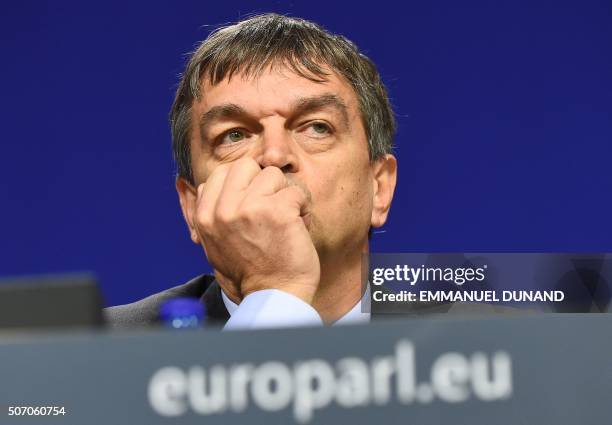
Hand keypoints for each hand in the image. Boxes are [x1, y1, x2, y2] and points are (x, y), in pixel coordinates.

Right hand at [191, 158, 320, 303]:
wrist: (274, 297)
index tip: (253, 208)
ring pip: (273, 175)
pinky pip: (296, 191)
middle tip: (271, 209)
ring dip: (285, 195)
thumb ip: (205, 212)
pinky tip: (299, 227)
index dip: (243, 185)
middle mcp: (222, 210)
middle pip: (245, 165)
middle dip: (263, 183)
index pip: (221, 174)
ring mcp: (249, 209)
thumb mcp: (213, 243)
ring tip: (286, 221)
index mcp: (205, 216)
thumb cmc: (248, 272)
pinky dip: (303, 208)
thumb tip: (182, 183)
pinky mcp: (277, 211)